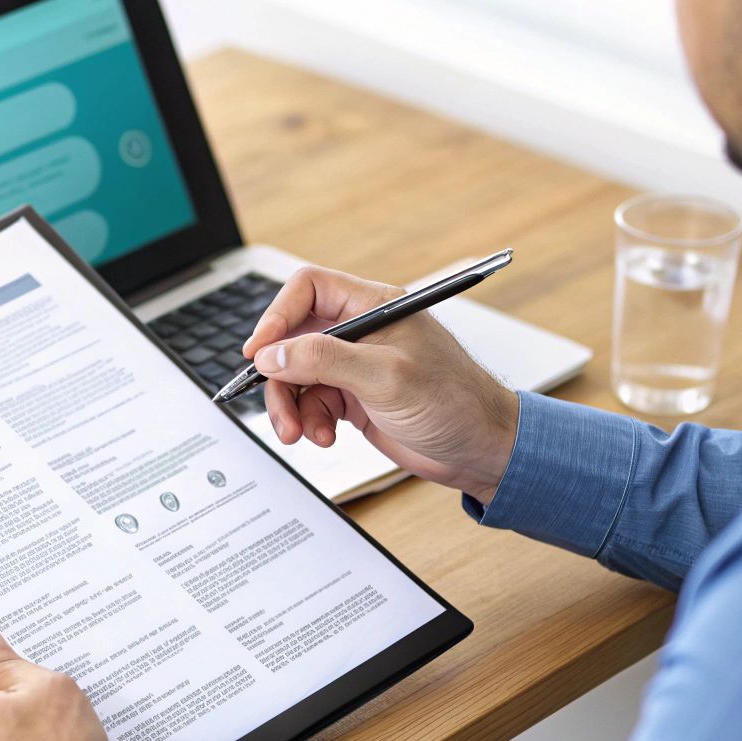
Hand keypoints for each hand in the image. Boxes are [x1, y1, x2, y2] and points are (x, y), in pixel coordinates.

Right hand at [242, 265, 519, 504]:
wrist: (482, 450)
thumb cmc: (454, 402)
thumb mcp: (385, 376)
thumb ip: (324, 359)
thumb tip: (272, 354)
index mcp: (374, 307)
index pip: (308, 290)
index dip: (278, 316)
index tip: (259, 351)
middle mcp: (361, 332)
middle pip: (294, 338)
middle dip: (280, 375)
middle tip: (278, 406)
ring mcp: (355, 366)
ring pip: (297, 376)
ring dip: (291, 406)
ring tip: (301, 433)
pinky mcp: (354, 398)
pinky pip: (311, 403)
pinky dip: (309, 422)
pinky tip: (325, 437)